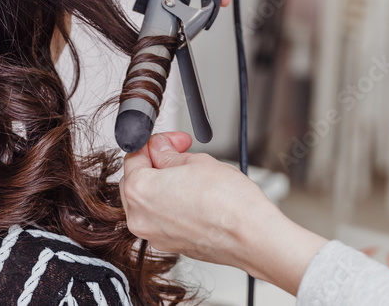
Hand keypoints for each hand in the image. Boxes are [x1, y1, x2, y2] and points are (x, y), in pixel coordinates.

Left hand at [120, 133, 327, 295]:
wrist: (254, 237)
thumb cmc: (229, 203)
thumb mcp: (195, 160)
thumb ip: (168, 153)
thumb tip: (160, 148)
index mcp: (139, 191)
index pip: (134, 157)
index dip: (156, 144)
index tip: (172, 141)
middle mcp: (140, 218)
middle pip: (138, 180)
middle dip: (158, 163)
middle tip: (182, 153)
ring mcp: (156, 236)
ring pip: (150, 201)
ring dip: (165, 185)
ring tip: (192, 176)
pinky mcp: (172, 246)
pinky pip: (164, 219)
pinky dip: (173, 206)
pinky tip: (195, 197)